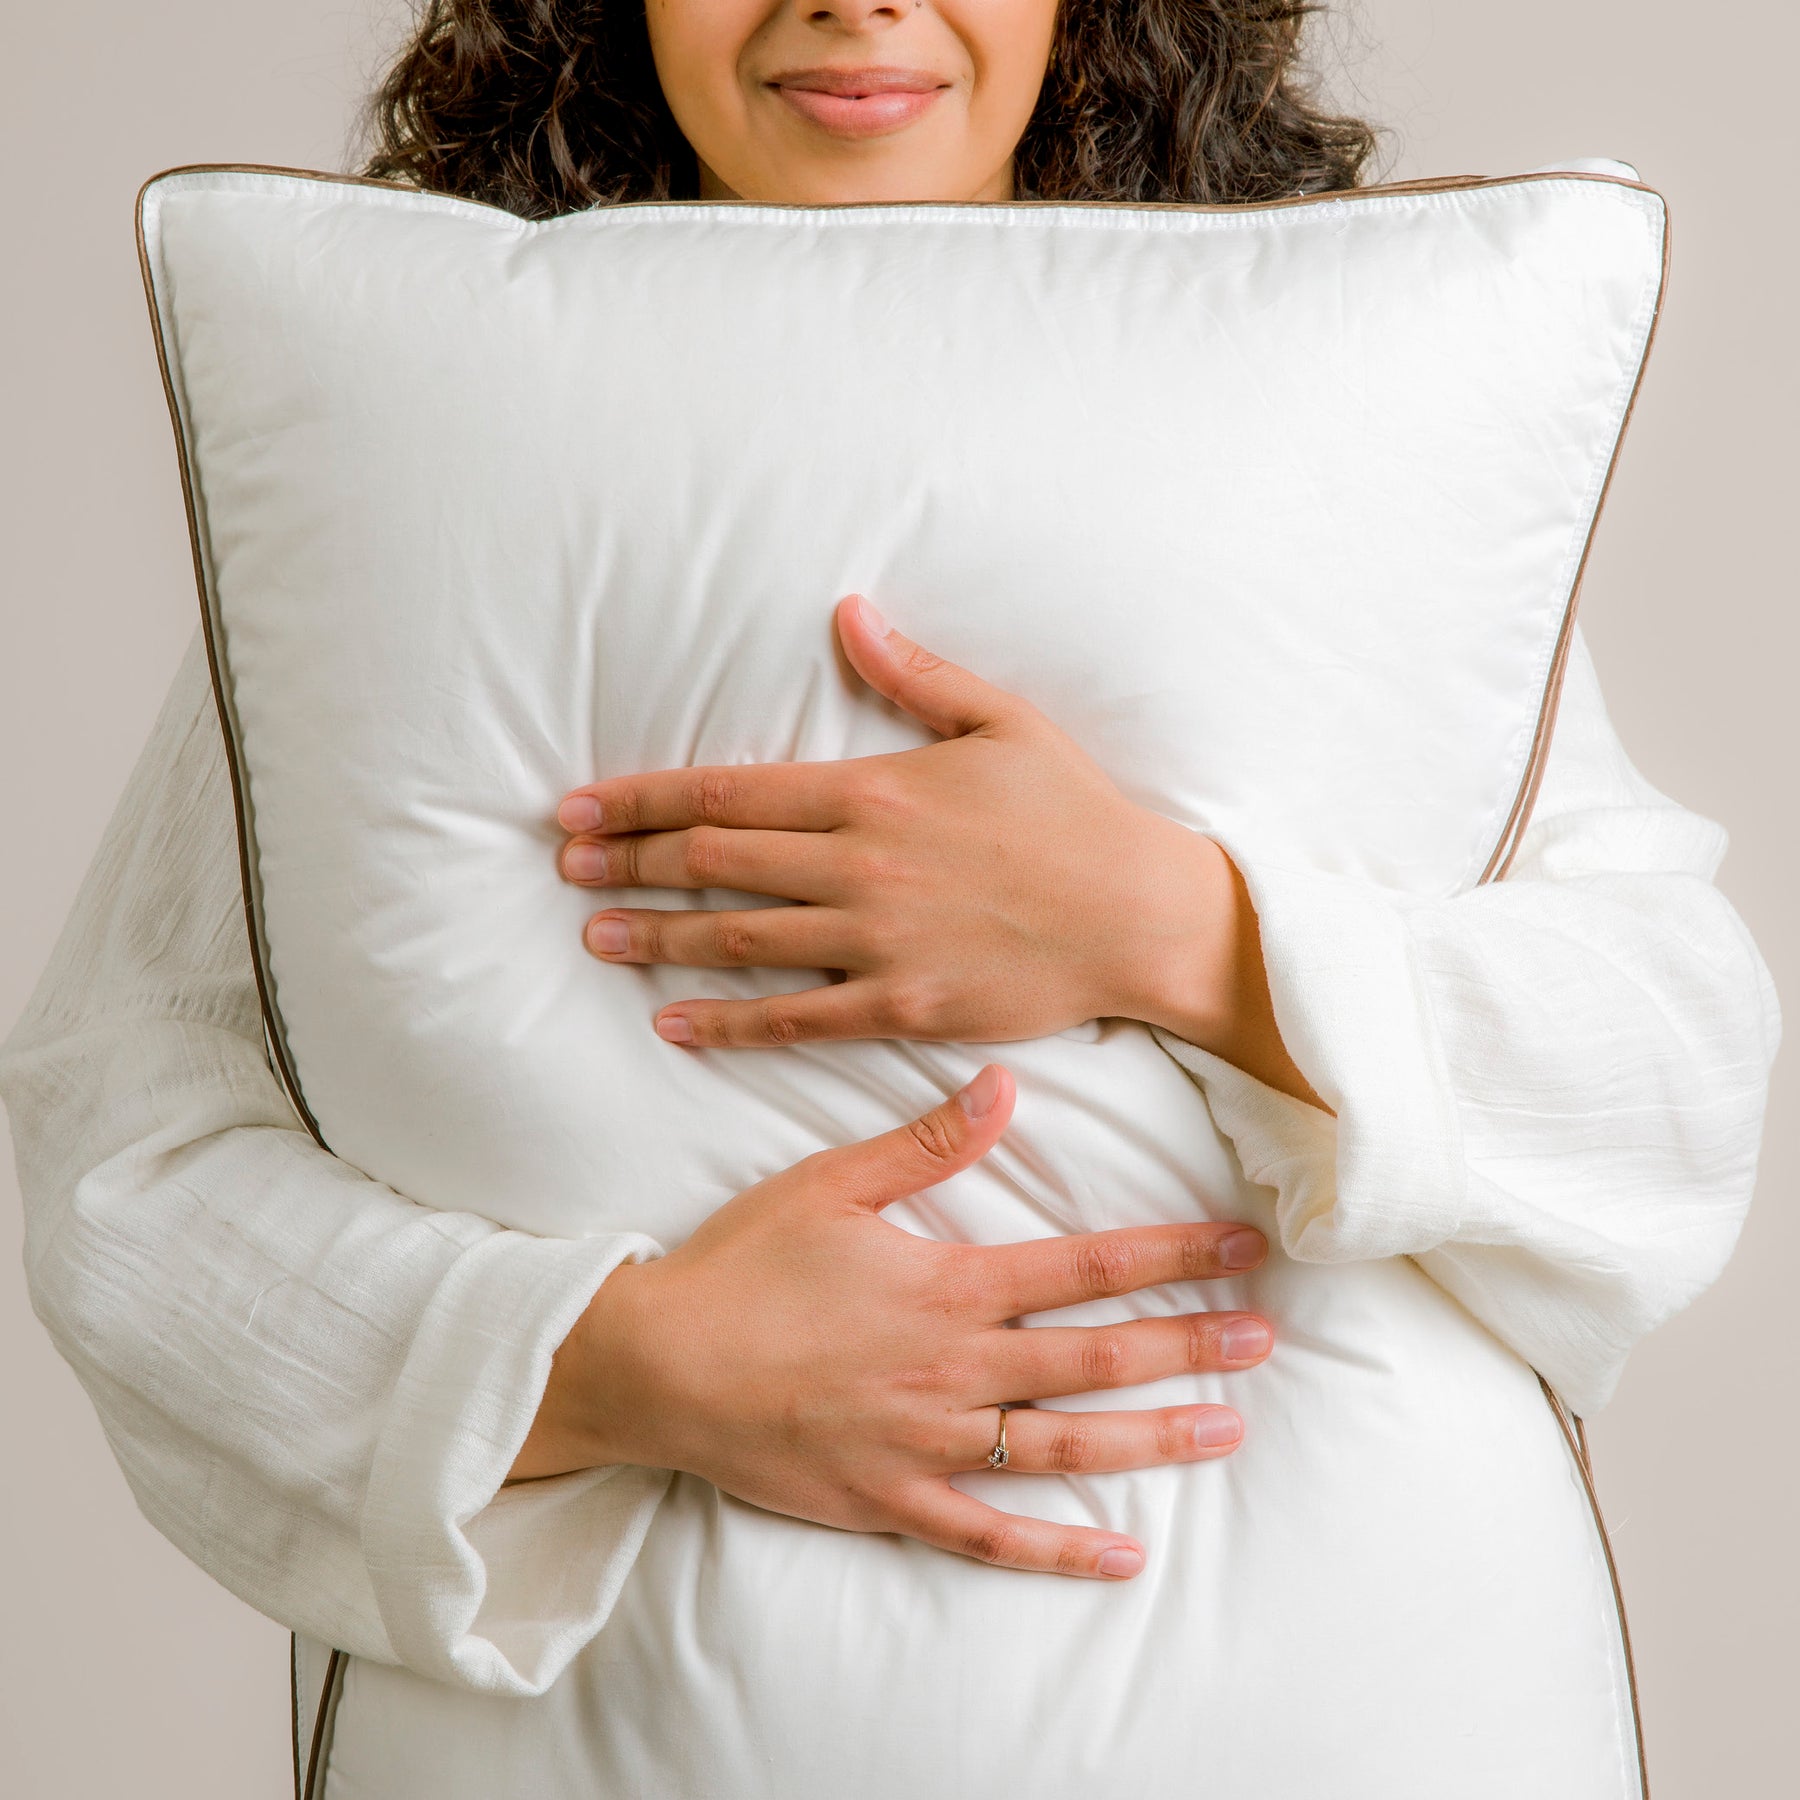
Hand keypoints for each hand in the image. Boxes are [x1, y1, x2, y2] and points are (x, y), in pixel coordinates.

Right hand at [508, 1066, 1273, 1578]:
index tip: (1239, 1248)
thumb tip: (1005, 1086)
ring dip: (1152, 1437)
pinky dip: (1059, 1550)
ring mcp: (929, 1445)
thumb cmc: (742, 1268)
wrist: (658, 1365)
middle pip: (1095, 1357)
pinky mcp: (894, 1502)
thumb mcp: (830, 1183)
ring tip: (1228, 1430)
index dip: (1170, 1253)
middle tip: (1267, 1339)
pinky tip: (1122, 1556)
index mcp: (947, 1286)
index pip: (1085, 1266)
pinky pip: (990, 1536)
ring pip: (1064, 1447)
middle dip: (1190, 1343)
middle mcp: (955, 1369)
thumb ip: (926, 1143)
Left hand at [557, 596, 1319, 1100]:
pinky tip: (673, 1023)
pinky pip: (795, 1018)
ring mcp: (877, 942)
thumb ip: (913, 673)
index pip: (728, 792)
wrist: (1142, 916)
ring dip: (656, 937)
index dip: (644, 798)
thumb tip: (845, 614)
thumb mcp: (1002, 721)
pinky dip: (728, 1022)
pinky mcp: (901, 1006)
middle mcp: (860, 865)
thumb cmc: (1075, 813)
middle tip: (568, 865)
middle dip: (630, 861)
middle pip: (715, 863)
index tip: (583, 804)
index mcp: (875, 789)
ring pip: (738, 938)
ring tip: (595, 936)